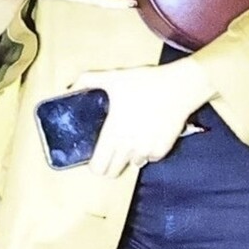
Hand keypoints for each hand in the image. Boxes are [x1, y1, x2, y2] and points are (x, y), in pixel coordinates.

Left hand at [72, 60, 215, 178]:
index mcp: (113, 134)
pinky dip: (149, 151)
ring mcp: (146, 150)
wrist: (178, 87)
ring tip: (132, 139)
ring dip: (130, 156)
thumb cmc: (145, 83)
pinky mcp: (163, 149)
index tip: (96, 157)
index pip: (98, 167)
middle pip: (113, 172)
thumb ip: (87, 81)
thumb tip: (69, 87)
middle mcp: (128, 147)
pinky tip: (149, 135)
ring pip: (134, 164)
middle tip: (112, 151)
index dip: (95, 165)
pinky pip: (151, 157)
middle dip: (111, 164)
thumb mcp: (112, 77)